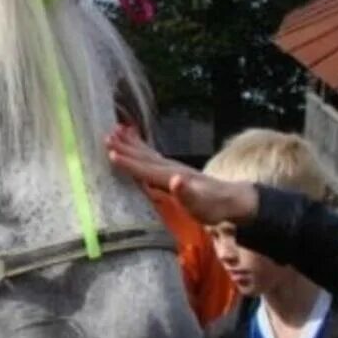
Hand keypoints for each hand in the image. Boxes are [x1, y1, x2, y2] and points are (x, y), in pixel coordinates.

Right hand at [106, 125, 258, 225]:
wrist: (231, 199)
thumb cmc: (214, 207)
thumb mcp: (203, 205)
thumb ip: (188, 194)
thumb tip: (175, 181)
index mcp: (172, 176)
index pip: (147, 169)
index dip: (129, 162)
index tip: (111, 154)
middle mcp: (170, 168)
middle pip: (143, 156)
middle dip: (125, 147)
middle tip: (105, 136)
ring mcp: (171, 166)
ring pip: (146, 152)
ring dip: (130, 142)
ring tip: (114, 130)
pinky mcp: (172, 168)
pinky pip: (151, 154)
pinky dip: (140, 145)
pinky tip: (133, 139)